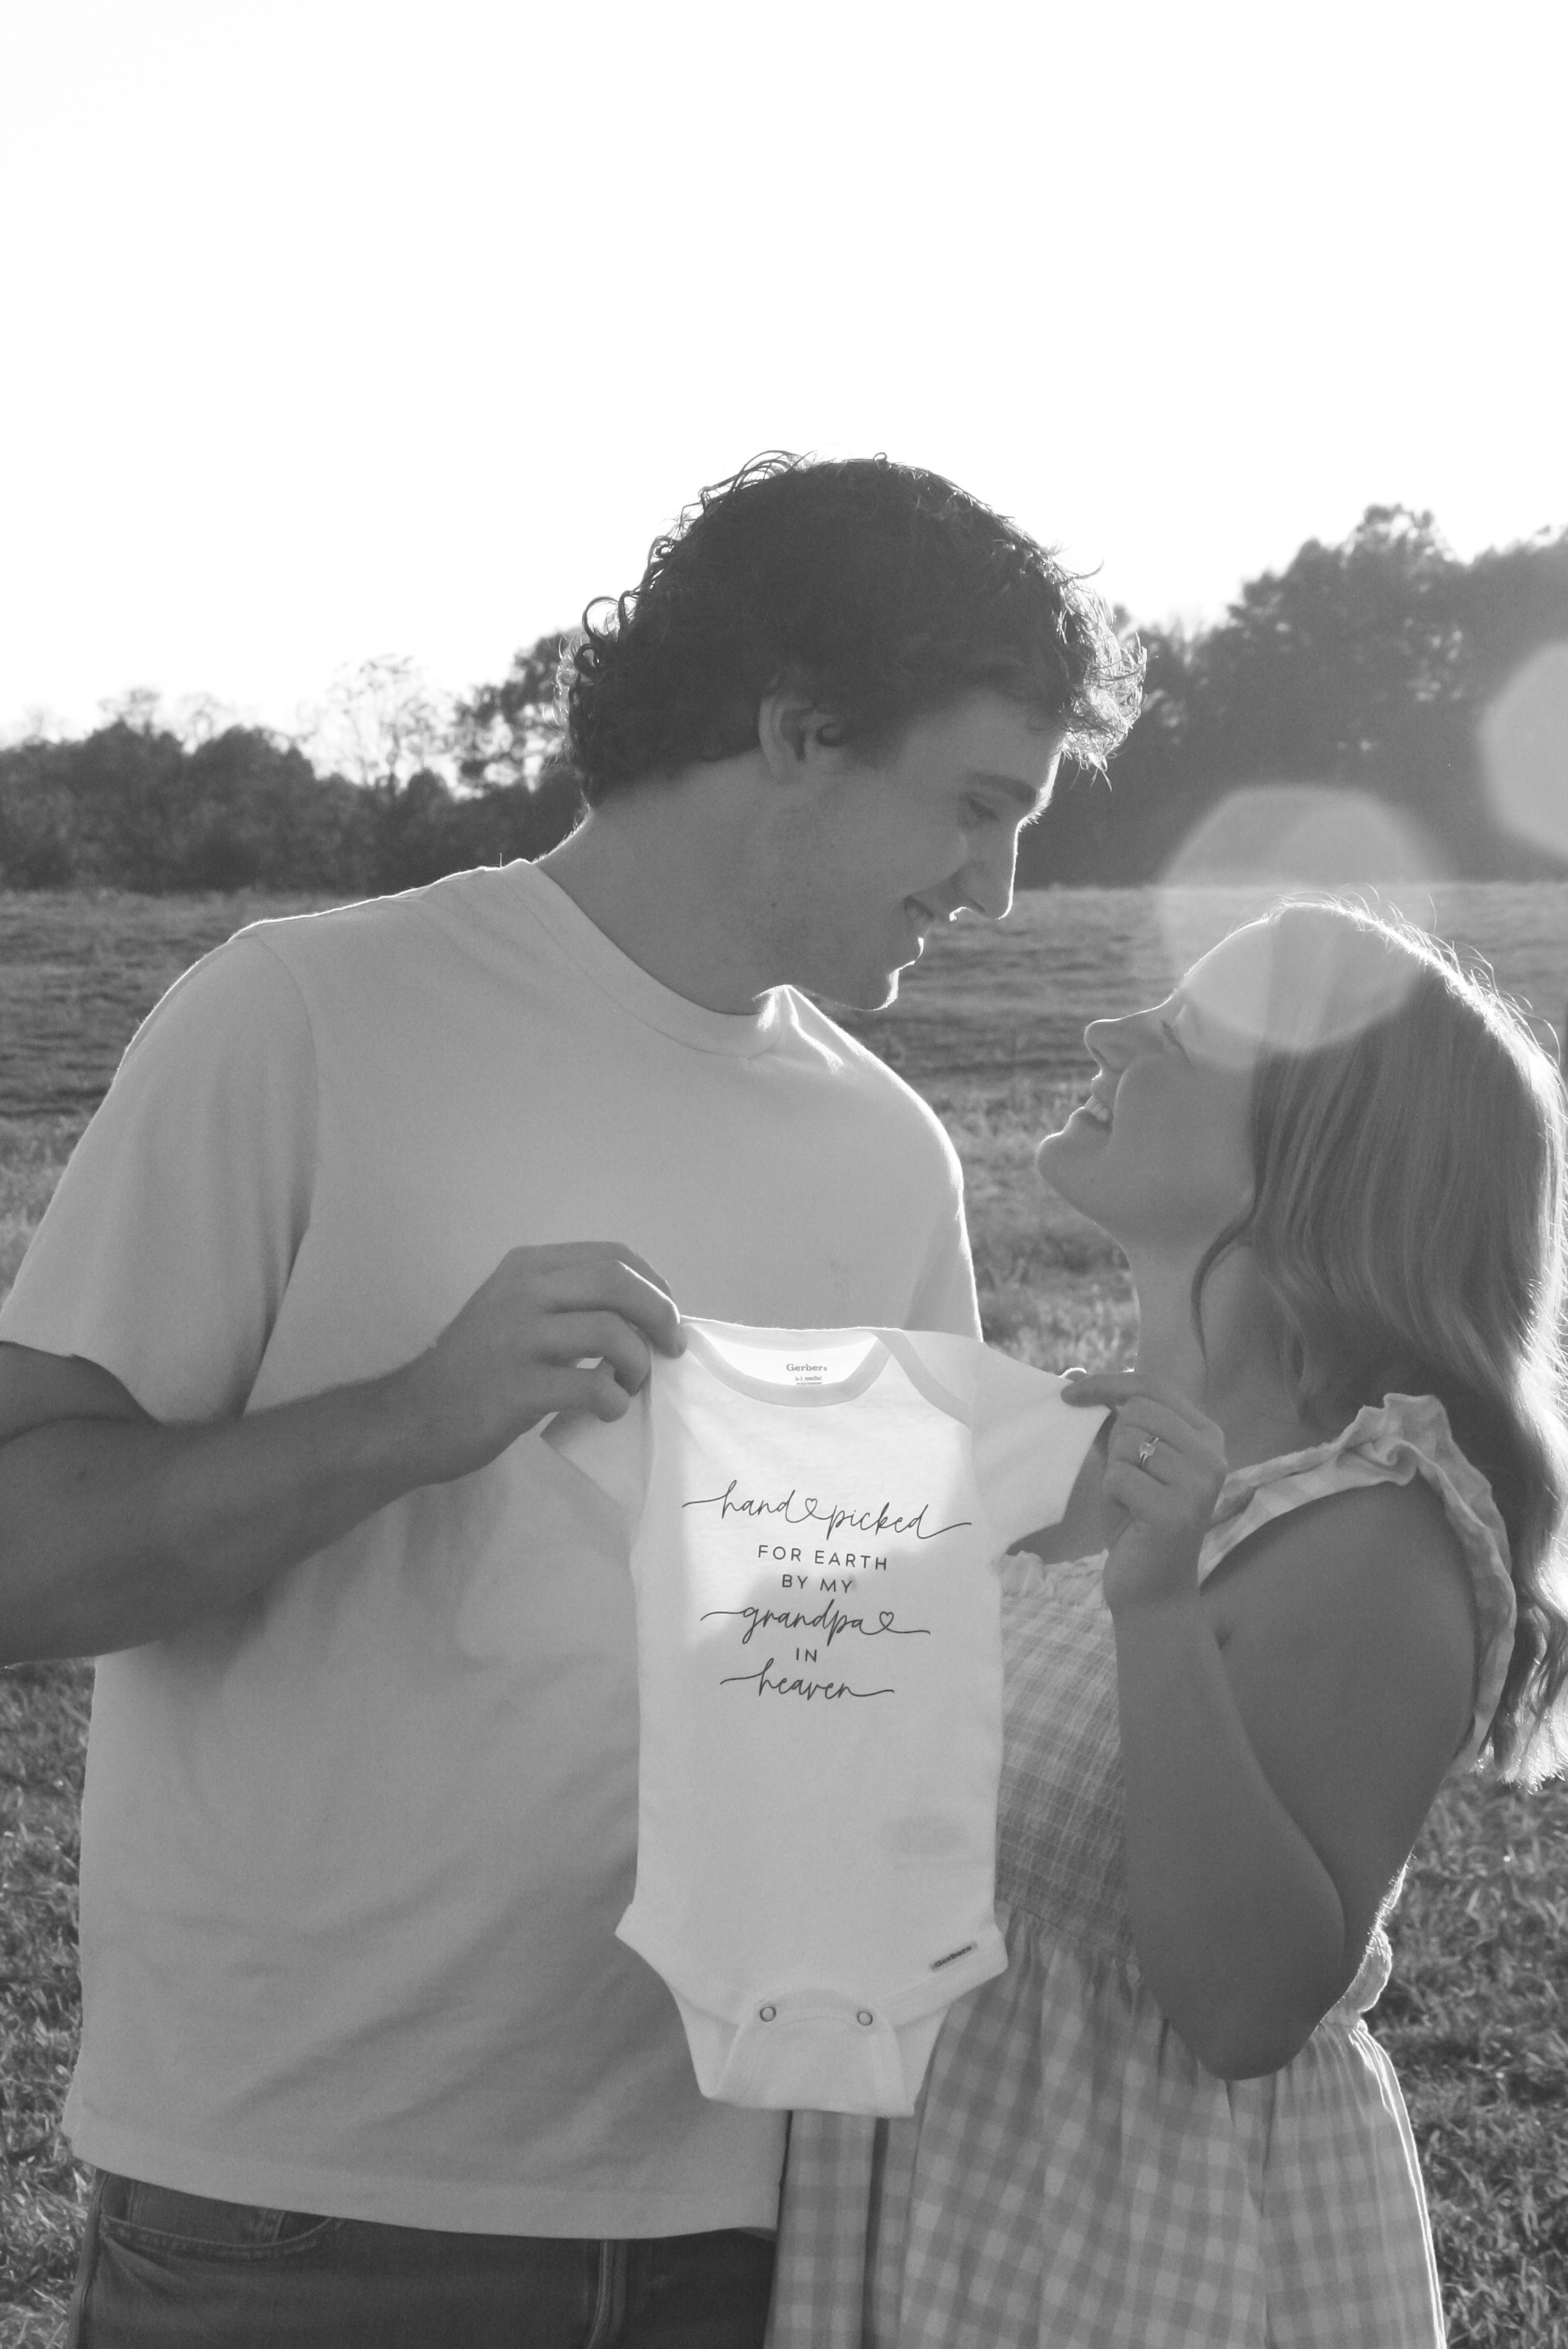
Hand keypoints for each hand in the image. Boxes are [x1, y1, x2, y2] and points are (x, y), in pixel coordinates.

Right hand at [393, 1242, 684, 1482]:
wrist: (414, 1417)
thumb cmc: (475, 1368)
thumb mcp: (513, 1310)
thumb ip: (566, 1300)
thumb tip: (644, 1311)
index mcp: (527, 1266)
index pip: (613, 1255)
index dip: (655, 1285)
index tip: (667, 1316)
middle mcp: (522, 1291)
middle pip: (618, 1282)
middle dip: (660, 1315)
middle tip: (670, 1349)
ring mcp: (518, 1338)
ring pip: (612, 1332)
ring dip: (637, 1364)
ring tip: (628, 1384)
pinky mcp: (518, 1388)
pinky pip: (592, 1387)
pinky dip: (614, 1401)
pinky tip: (606, 1411)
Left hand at [1061, 1370, 1227, 1610]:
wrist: (1151, 1589)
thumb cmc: (1136, 1520)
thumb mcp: (1127, 1461)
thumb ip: (1110, 1421)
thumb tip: (1073, 1375)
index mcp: (1206, 1435)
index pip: (1152, 1387)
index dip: (1106, 1383)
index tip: (1068, 1390)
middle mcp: (1212, 1455)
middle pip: (1137, 1411)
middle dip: (1114, 1441)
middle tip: (1125, 1479)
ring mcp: (1198, 1483)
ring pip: (1127, 1443)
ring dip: (1115, 1472)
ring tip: (1132, 1501)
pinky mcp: (1175, 1511)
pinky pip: (1119, 1476)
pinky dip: (1112, 1495)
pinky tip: (1130, 1517)